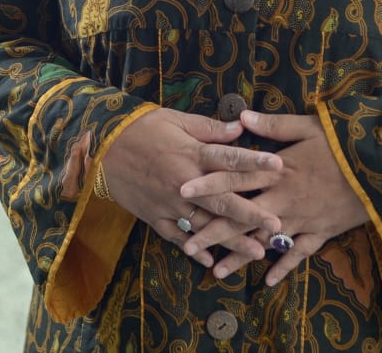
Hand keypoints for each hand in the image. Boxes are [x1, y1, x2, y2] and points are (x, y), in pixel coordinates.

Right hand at [103, 108, 283, 267]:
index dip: (255, 162)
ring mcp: (169, 203)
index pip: (229, 159)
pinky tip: (211, 261)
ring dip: (231, 240)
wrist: (102, 148)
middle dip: (251, 214)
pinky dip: (193, 249)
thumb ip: (208, 128)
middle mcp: (183, 182)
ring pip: (204, 225)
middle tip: (277, 226)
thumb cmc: (141, 129)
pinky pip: (176, 237)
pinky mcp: (154, 216)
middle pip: (223, 201)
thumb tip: (239, 127)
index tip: (280, 167)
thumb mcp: (175, 120)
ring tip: (257, 252)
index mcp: (190, 154)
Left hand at [178, 109, 369, 283]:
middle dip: (213, 231)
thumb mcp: (310, 126)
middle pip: (242, 217)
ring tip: (215, 270)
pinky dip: (284, 268)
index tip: (181, 191)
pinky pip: (299, 254)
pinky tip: (267, 282)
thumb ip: (274, 125)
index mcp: (278, 171)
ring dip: (240, 256)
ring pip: (264, 241)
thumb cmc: (346, 143)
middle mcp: (284, 199)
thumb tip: (243, 116)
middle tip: (187, 244)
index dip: (208, 185)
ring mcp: (302, 219)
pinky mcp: (322, 232)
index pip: (235, 178)